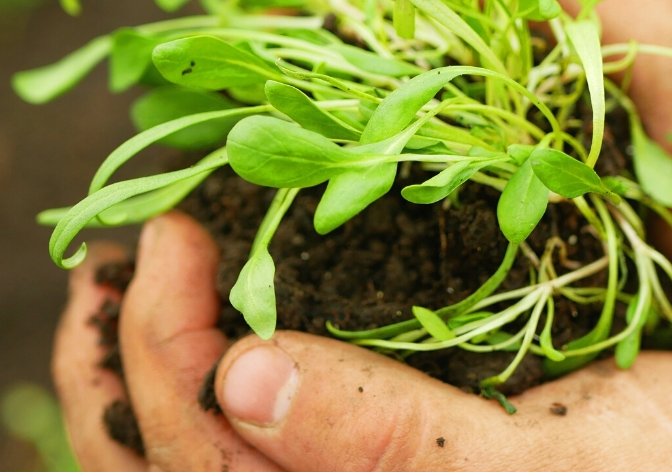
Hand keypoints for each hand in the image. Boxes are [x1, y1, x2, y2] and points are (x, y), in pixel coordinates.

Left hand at [54, 212, 671, 471]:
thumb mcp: (536, 469)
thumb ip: (386, 442)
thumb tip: (236, 383)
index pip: (187, 452)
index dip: (150, 346)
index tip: (166, 236)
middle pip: (177, 432)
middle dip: (135, 328)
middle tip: (135, 226)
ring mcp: (368, 452)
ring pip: (226, 397)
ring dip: (183, 314)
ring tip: (171, 225)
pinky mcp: (413, 411)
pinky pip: (300, 365)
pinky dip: (261, 300)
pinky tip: (263, 241)